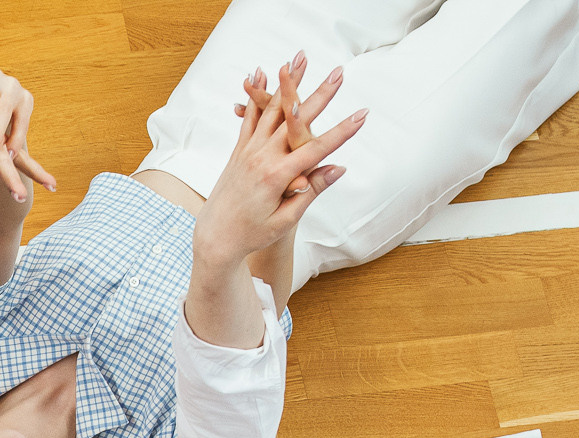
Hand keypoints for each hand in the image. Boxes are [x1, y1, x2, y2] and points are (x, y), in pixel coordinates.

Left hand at [191, 57, 361, 270]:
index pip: (316, 149)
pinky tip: (262, 73)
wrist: (215, 237)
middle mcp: (261, 158)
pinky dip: (257, 95)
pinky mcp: (239, 150)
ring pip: (272, 110)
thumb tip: (338, 168)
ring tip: (302, 58)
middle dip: (321, 94)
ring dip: (290, 83)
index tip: (363, 114)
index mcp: (276, 176)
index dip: (342, 131)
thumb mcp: (285, 220)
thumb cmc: (253, 234)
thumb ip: (310, 191)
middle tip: (340, 72)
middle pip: (296, 120)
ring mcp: (248, 151)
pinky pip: (249, 117)